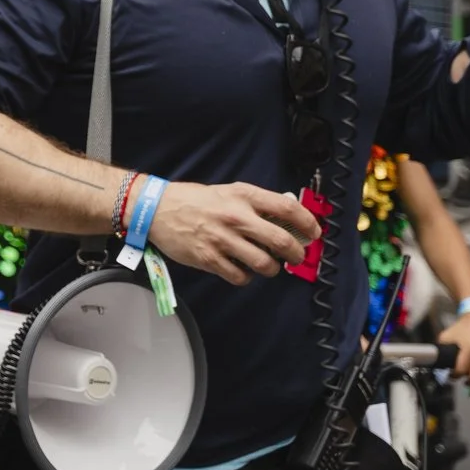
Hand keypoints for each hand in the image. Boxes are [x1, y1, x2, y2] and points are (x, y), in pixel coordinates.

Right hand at [148, 180, 318, 284]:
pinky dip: (246, 277)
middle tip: (296, 257)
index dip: (308, 223)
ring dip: (271, 268)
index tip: (313, 233)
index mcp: (243, 196)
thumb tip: (286, 219)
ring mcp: (223, 240)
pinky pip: (241, 276)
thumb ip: (255, 204)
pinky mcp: (209, 259)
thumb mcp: (228, 192)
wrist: (156, 209)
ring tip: (266, 265)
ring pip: (265, 264)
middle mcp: (236, 217)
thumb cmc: (195, 200)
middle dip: (296, 254)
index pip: (288, 208)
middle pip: (282, 241)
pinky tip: (240, 269)